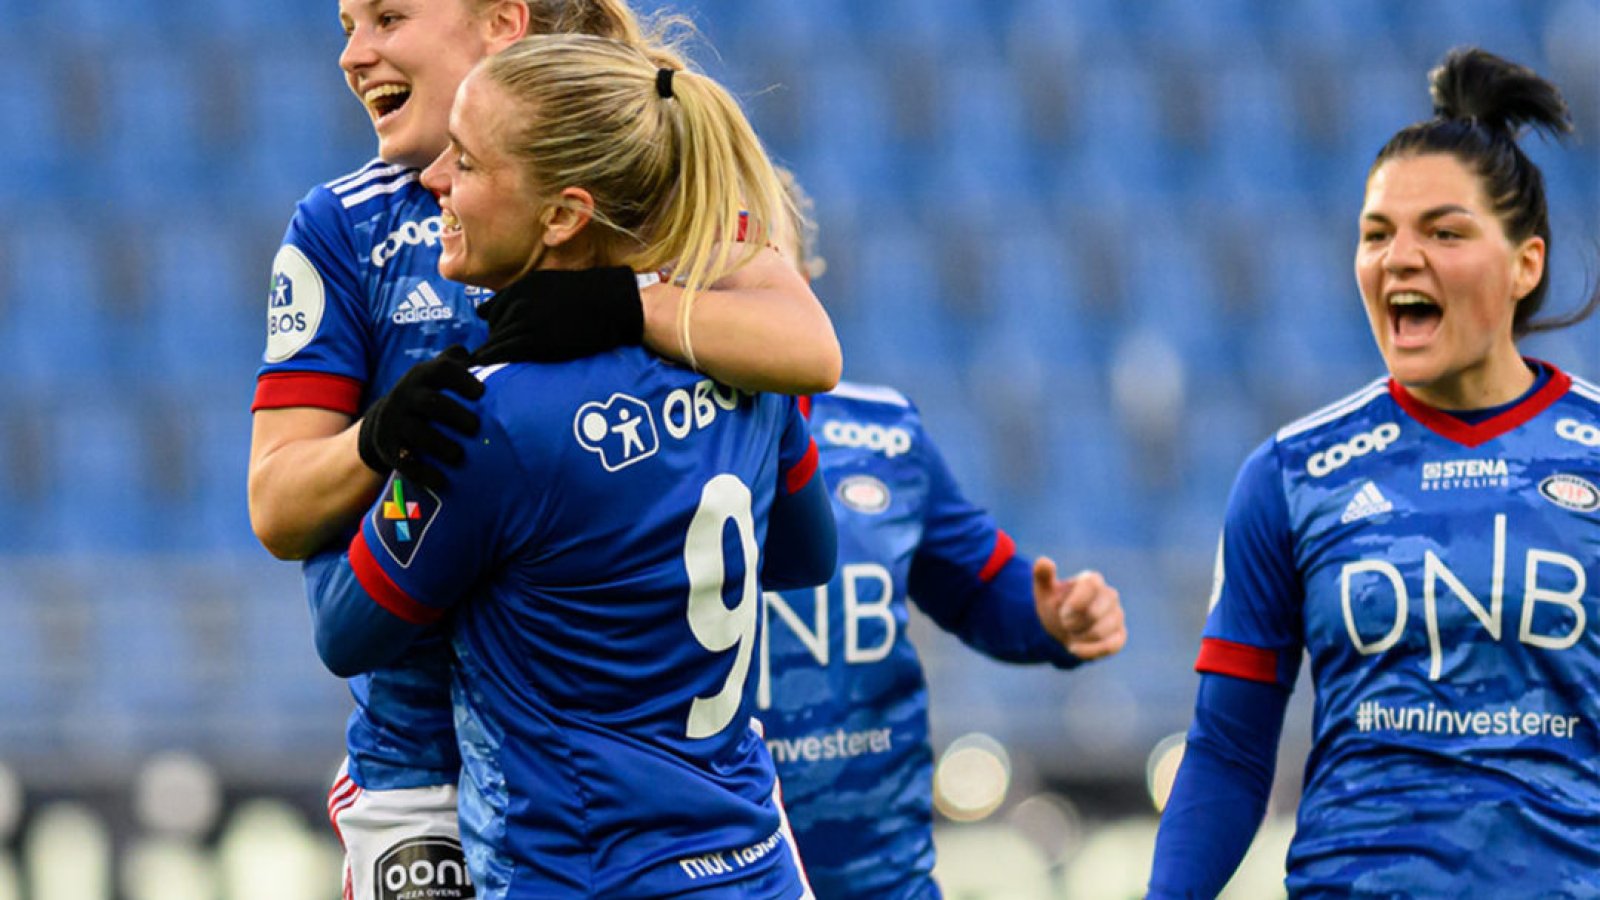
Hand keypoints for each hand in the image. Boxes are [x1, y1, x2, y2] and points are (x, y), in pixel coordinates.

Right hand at [357, 345, 484, 490]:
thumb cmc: (428, 397)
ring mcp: (394, 421)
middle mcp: (406, 395)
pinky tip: (443, 482)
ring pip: (417, 432)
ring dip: (440, 445)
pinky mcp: (388, 447)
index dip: (462, 379)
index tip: (481, 393)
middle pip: (430, 402)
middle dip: (454, 414)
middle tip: (476, 427)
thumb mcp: (437, 376)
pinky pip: (405, 461)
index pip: (442, 370)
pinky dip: (424, 473)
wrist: (385, 422)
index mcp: (422, 376)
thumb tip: (495, 355)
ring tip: (459, 456)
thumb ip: (459, 364)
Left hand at [473, 267, 643, 364]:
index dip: (495, 327)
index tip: (498, 338)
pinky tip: (488, 364)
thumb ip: (529, 296)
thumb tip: (514, 310)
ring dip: (492, 353)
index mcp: (522, 288)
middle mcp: (519, 302)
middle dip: (495, 341)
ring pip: (497, 341)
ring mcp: (525, 321)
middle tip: (498, 355)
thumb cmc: (590, 297)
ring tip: (490, 364)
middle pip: (493, 328)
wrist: (611, 304)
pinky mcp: (534, 341)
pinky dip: (494, 359)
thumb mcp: (552, 285)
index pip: (492, 311)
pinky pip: (505, 352)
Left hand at [1033, 558, 1126, 660]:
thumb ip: (1043, 575)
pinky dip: (1089, 651)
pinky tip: (1074, 649)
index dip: (1076, 602)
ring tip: (1069, 635)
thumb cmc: (1055, 605)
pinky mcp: (1119, 636)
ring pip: (1101, 631)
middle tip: (1064, 624)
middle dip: (1074, 623)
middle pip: (1095, 612)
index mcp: (1093, 580)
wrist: (1061, 628)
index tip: (1062, 613)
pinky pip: (1111, 646)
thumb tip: (1044, 561)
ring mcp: (1117, 616)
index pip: (1092, 584)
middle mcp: (1109, 596)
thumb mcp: (1045, 590)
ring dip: (1079, 637)